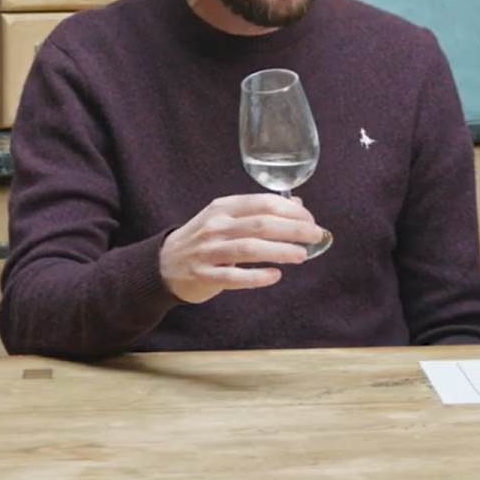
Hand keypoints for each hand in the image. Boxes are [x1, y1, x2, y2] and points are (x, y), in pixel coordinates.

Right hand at [160, 193, 325, 303]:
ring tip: (302, 255)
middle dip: (293, 229)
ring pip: (250, 248)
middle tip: (315, 235)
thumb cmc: (203, 239)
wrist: (163, 264)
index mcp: (223, 208)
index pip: (262, 203)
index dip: (290, 211)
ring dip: (280, 251)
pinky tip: (275, 276)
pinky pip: (234, 276)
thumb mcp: (225, 218)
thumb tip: (298, 207)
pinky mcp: (204, 274)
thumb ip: (259, 212)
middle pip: (261, 224)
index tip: (310, 220)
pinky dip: (257, 276)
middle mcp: (215, 226)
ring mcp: (208, 251)